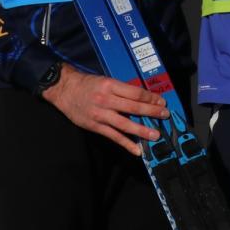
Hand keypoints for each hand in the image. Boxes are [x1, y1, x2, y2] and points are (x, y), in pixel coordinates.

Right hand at [41, 64, 170, 155]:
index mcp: (111, 85)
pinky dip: (126, 144)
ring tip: (155, 135)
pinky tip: (137, 150)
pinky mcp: (95, 126)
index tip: (161, 101)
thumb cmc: (88, 84)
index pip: (136, 93)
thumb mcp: (106, 80)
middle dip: (152, 112)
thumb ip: (122, 89)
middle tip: (165, 115)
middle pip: (134, 108)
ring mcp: (101, 115)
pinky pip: (113, 136)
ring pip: (125, 124)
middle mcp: (106, 100)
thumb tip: (142, 98)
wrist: (65, 90)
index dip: (150, 98)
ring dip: (142, 130)